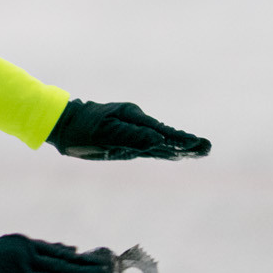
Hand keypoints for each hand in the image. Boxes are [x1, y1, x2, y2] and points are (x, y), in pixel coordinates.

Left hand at [48, 99, 210, 160]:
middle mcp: (136, 123)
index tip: (196, 144)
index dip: (179, 139)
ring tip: (201, 151)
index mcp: (133, 118)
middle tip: (208, 148)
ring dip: (180, 147)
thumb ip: (130, 136)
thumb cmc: (80, 128)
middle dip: (186, 143)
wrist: (64, 124)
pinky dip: (166, 149)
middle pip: (166, 135)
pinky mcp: (128, 140)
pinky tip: (177, 154)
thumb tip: (156, 140)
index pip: (160, 132)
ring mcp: (133, 131)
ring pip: (161, 141)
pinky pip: (151, 146)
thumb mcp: (103, 133)